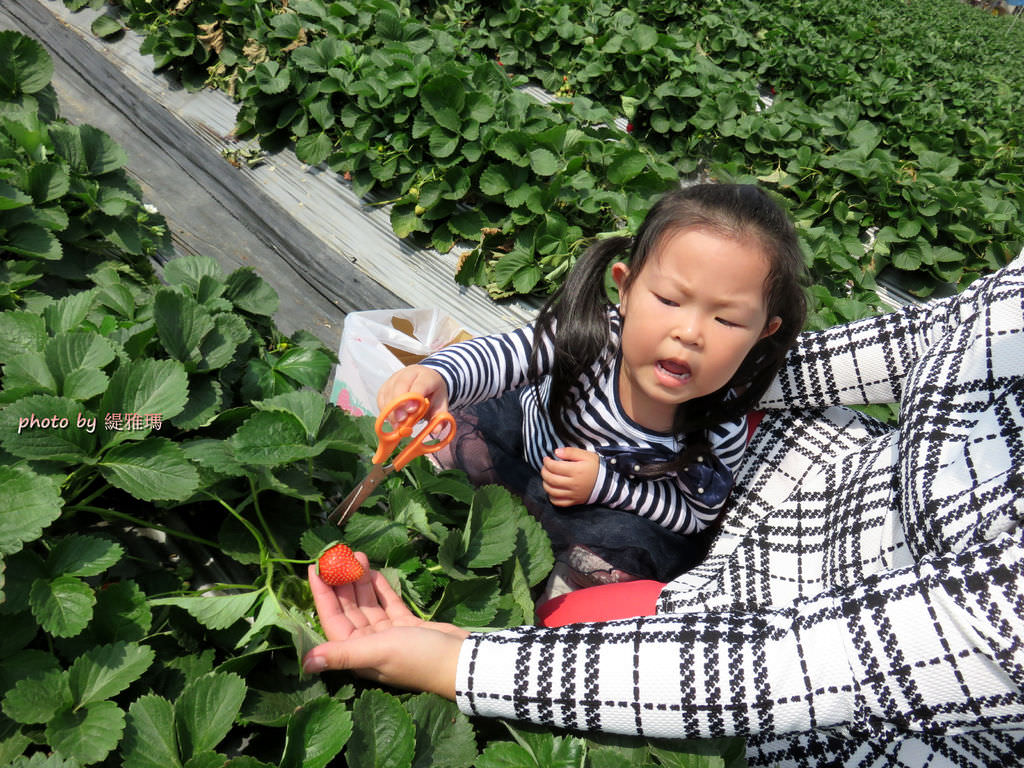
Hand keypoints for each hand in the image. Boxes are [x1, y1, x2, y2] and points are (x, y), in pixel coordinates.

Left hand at [303, 554, 468, 698]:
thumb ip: (343, 655)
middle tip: (338, 554)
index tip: (316, 567)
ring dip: (360, 580)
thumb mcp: (379, 652)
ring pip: (367, 603)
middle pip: (348, 608)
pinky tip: (372, 570)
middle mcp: (369, 644)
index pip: (332, 618)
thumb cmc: (419, 658)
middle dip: (341, 581)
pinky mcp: (407, 626)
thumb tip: (305, 664)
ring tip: (357, 555)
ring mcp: (389, 634)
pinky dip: (379, 588)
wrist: (463, 661)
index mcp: (357, 653)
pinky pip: (387, 603)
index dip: (322, 593)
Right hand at [377, 365, 448, 423]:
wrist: (425, 380)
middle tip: (401, 420)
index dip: (414, 397)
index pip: (419, 384)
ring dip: (390, 410)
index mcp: (426, 376)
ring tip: (397, 425)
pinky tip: (392, 420)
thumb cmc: (432, 393)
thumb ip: (440, 417)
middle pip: (400, 385)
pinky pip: (381, 398)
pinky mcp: (385, 386)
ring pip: (388, 392)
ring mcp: (394, 378)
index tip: (411, 411)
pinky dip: (384, 411)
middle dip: (399, 404)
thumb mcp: (441, 404)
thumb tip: (435, 430)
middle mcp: (409, 373)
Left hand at [541, 447, 599, 506]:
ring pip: (552, 491)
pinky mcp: (574, 501)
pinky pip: (558, 502)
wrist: (607, 482)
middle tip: (545, 467)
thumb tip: (556, 452)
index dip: (547, 462)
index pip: (554, 467)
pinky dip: (551, 497)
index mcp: (576, 471)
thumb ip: (570, 452)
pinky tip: (552, 490)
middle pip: (551, 479)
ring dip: (545, 484)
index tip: (546, 459)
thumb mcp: (586, 455)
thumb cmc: (596, 467)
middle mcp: (573, 484)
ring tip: (547, 477)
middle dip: (544, 472)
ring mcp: (573, 494)